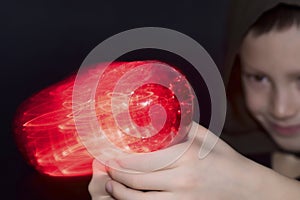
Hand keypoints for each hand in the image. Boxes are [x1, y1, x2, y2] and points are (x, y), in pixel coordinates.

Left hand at [90, 122, 299, 199]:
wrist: (246, 188)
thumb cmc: (225, 159)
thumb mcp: (204, 137)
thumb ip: (180, 127)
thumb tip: (161, 119)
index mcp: (185, 156)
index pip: (141, 159)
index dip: (119, 158)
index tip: (109, 153)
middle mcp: (181, 179)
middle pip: (136, 180)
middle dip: (116, 174)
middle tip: (107, 167)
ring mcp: (182, 199)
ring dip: (120, 192)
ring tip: (112, 185)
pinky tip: (129, 197)